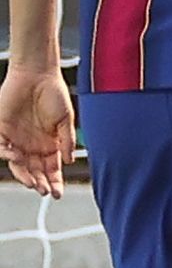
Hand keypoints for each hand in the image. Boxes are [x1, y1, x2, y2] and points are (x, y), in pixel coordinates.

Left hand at [0, 67, 74, 197]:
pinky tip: (16, 157)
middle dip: (40, 183)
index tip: (58, 193)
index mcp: (50, 144)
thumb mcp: (66, 118)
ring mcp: (17, 140)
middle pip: (35, 171)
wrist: (35, 74)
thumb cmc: (53, 92)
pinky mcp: (2, 132)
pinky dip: (7, 156)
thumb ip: (67, 140)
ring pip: (18, 166)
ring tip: (31, 181)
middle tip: (44, 191)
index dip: (55, 182)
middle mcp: (33, 145)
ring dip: (24, 175)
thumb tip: (69, 160)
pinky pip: (1, 149)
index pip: (51, 169)